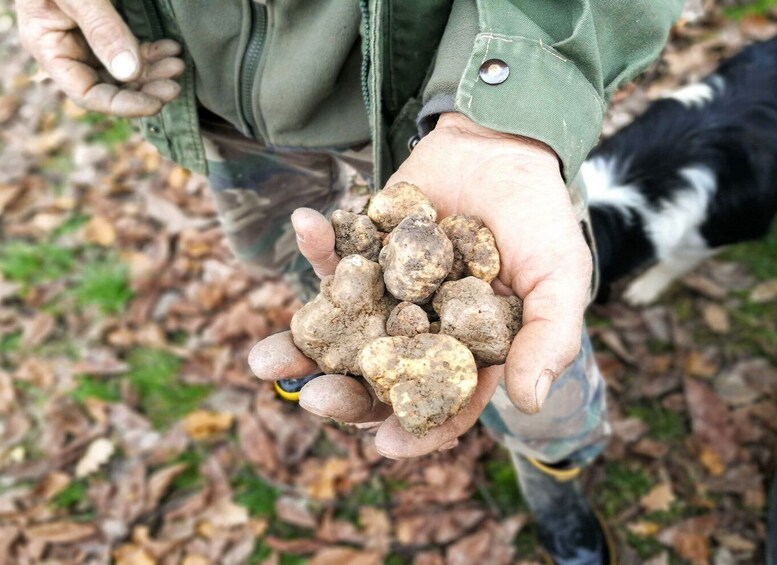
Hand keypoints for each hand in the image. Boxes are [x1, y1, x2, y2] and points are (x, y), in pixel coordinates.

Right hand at [16, 0, 183, 116]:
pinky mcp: (106, 26)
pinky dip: (152, 52)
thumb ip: (102, 29)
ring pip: (125, 71)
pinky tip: (172, 48)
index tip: (156, 103)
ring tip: (178, 64)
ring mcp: (87, 38)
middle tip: (175, 83)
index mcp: (49, 47)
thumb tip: (129, 73)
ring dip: (153, 71)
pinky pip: (131, 50)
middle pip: (110, 86)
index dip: (123, 104)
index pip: (87, 93)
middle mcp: (68, 49)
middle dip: (145, 87)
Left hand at [250, 113, 591, 457]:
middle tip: (315, 399)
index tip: (385, 443)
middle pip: (378, 376)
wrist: (504, 144)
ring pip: (340, 330)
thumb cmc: (538, 217)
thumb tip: (528, 400)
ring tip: (264, 362)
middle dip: (344, 393)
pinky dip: (316, 245)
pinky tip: (304, 226)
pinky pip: (334, 256)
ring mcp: (385, 291)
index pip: (440, 403)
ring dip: (301, 346)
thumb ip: (548, 337)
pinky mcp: (363, 250)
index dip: (417, 428)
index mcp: (465, 350)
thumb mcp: (558, 278)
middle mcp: (419, 329)